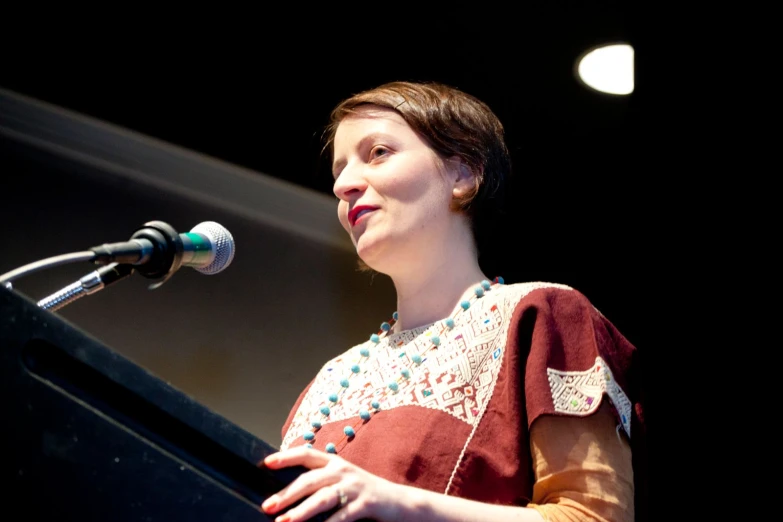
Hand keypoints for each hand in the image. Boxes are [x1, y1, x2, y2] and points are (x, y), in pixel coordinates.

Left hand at [260, 446, 406, 521]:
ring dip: (302, 511)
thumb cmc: (364, 493)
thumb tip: (288, 493)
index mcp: (335, 462)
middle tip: (268, 506)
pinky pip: (342, 516)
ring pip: (323, 498)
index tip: (267, 463)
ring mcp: (355, 487)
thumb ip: (321, 481)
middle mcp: (343, 471)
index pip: (307, 454)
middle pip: (310, 479)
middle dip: (288, 493)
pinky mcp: (365, 504)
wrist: (400, 502)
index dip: (287, 457)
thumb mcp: (343, 480)